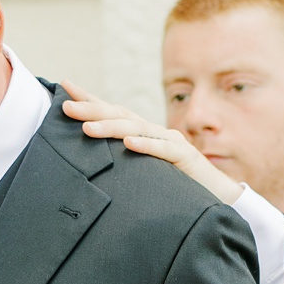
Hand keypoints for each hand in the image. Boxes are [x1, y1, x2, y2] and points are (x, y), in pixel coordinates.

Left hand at [63, 86, 242, 203]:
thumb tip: (87, 163)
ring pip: (138, 129)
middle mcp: (156, 132)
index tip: (64, 87)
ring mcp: (172, 142)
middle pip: (121, 115)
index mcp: (145, 134)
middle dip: (92, 109)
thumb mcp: (144, 172)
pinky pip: (164, 150)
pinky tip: (128, 144)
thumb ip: (124, 163)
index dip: (90, 99)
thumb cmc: (178, 185)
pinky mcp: (187, 157)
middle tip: (65, 107)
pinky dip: (146, 146)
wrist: (218, 196)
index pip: (114, 111)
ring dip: (111, 127)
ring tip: (87, 129)